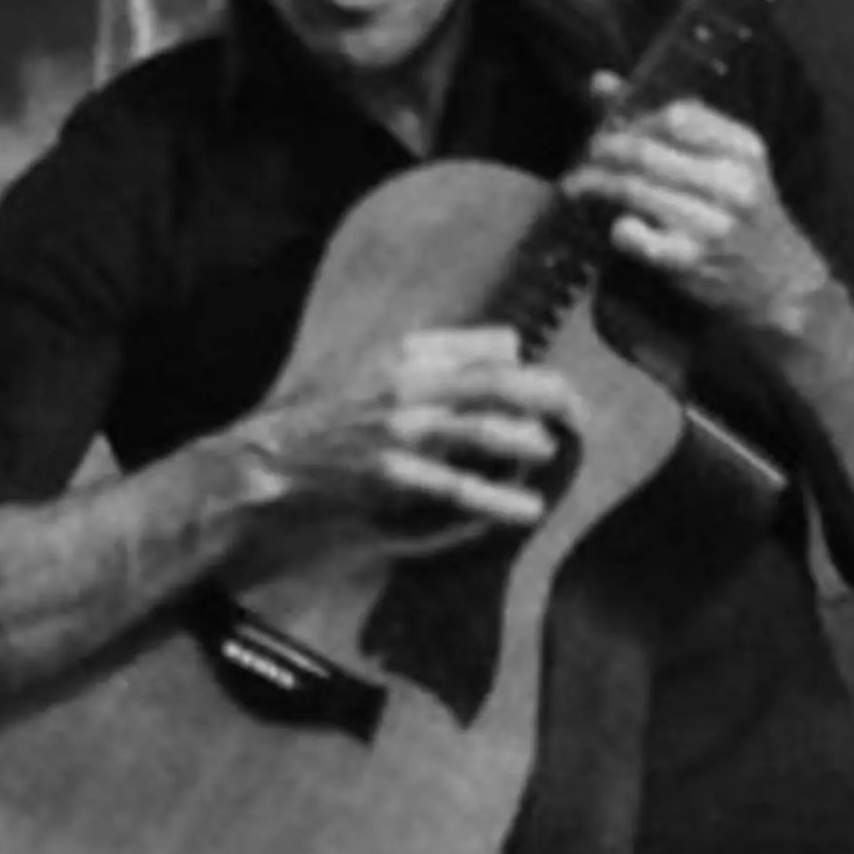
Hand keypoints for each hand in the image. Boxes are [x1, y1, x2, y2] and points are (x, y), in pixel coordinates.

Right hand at [239, 326, 585, 537]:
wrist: (274, 462)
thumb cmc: (335, 417)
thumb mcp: (383, 365)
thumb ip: (445, 351)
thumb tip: (513, 344)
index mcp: (409, 354)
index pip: (491, 348)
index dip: (535, 369)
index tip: (562, 390)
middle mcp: (409, 385)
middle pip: (499, 383)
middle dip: (551, 398)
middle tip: (580, 417)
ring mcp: (401, 431)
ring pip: (484, 430)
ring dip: (529, 443)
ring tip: (553, 453)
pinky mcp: (393, 476)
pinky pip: (457, 487)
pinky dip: (497, 500)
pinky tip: (526, 510)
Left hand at [565, 75, 828, 334]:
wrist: (779, 279)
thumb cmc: (740, 211)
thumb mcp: (723, 160)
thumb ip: (665, 121)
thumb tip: (599, 82)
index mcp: (744, 148)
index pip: (677, 115)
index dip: (636, 119)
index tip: (617, 128)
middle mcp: (733, 183)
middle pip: (646, 152)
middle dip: (605, 150)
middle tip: (588, 156)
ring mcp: (712, 224)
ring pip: (633, 190)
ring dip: (595, 185)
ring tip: (578, 186)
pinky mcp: (690, 260)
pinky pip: (633, 235)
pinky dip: (616, 226)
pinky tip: (614, 225)